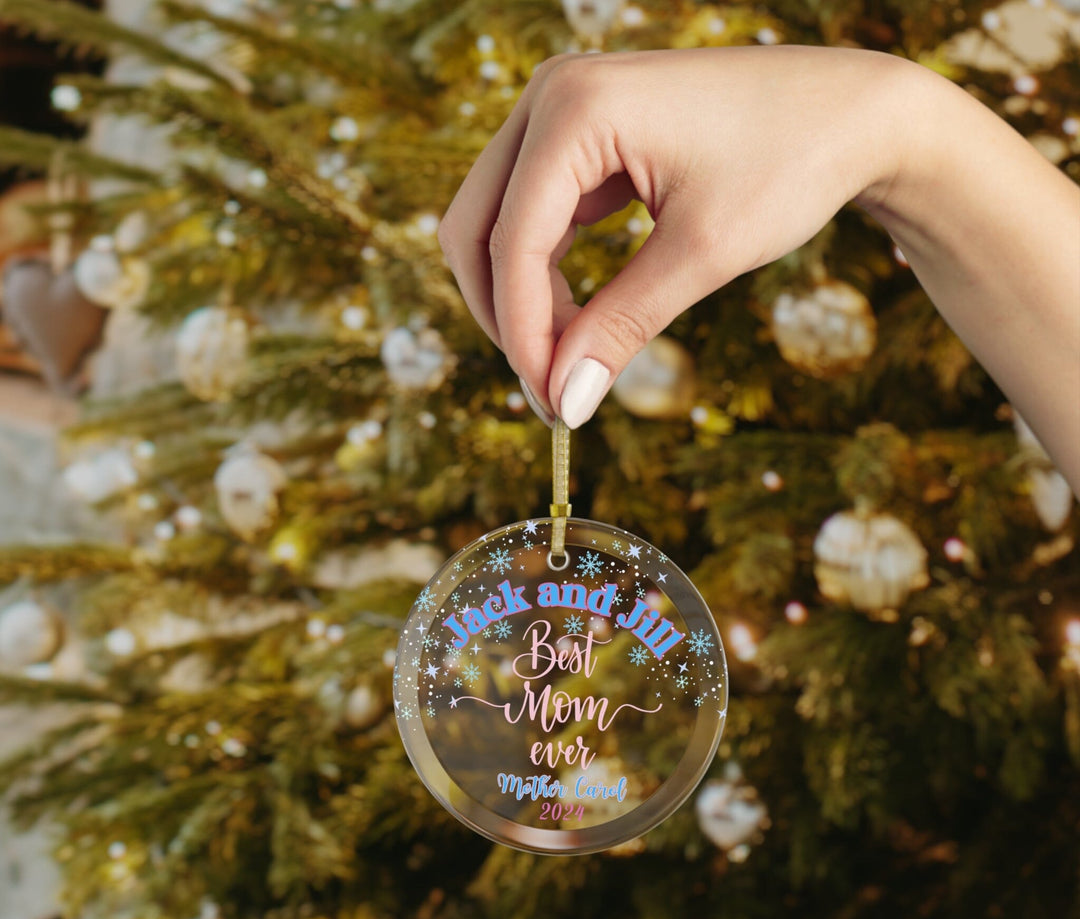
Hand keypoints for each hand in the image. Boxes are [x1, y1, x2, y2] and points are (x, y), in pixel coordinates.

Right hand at [437, 45, 909, 427]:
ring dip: (522, 302)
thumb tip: (565, 401)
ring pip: (498, 227)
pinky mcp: (581, 137)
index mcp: (575, 108)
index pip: (512, 243)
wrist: (852, 114)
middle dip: (506, 317)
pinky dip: (546, 276)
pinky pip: (534, 217)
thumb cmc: (790, 164)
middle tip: (551, 391)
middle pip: (476, 229)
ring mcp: (562, 113)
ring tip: (571, 364)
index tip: (552, 404)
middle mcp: (552, 97)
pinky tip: (580, 323)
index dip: (523, 334)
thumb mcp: (702, 255)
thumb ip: (622, 327)